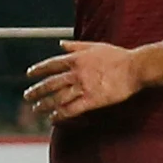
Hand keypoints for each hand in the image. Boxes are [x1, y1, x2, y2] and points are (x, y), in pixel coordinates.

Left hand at [25, 41, 140, 120]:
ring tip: (36, 109)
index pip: (51, 64)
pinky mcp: (92, 100)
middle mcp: (76, 73)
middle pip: (50, 83)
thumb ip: (75, 46)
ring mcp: (83, 87)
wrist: (135, 68)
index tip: (29, 74)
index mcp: (76, 58)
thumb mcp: (95, 46)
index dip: (38, 70)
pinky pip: (71, 109)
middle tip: (27, 96)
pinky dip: (59, 114)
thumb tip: (60, 43)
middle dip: (36, 90)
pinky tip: (52, 118)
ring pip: (57, 98)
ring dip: (44, 104)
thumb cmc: (117, 56)